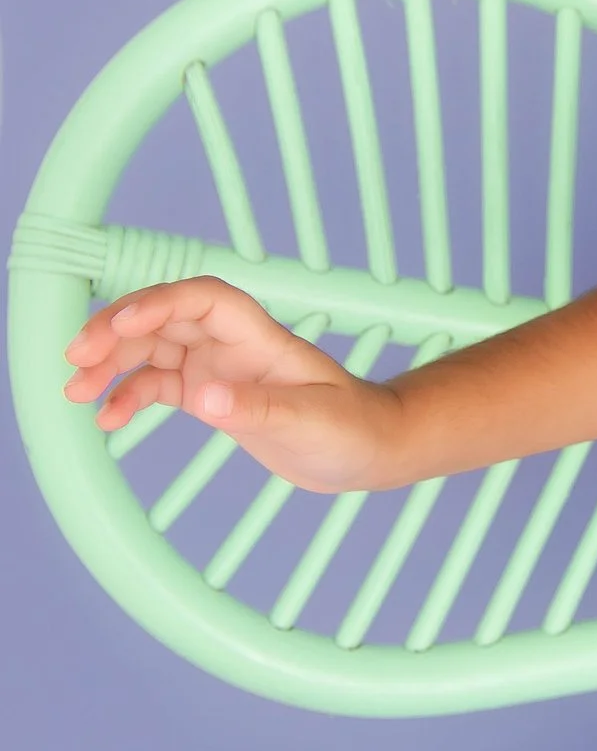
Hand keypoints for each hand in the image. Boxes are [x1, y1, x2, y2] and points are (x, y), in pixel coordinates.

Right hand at [61, 278, 407, 494]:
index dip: (161, 303)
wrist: (367, 451)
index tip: (120, 324)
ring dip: (113, 364)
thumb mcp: (308, 421)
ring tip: (75, 390)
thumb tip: (204, 397)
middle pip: (166, 320)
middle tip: (77, 358)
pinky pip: (158, 385)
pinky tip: (108, 417)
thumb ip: (258, 408)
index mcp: (261, 338)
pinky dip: (130, 395)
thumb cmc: (352, 427)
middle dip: (118, 332)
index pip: (204, 299)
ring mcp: (219, 368)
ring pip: (153, 350)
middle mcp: (234, 345)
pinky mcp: (210, 396)